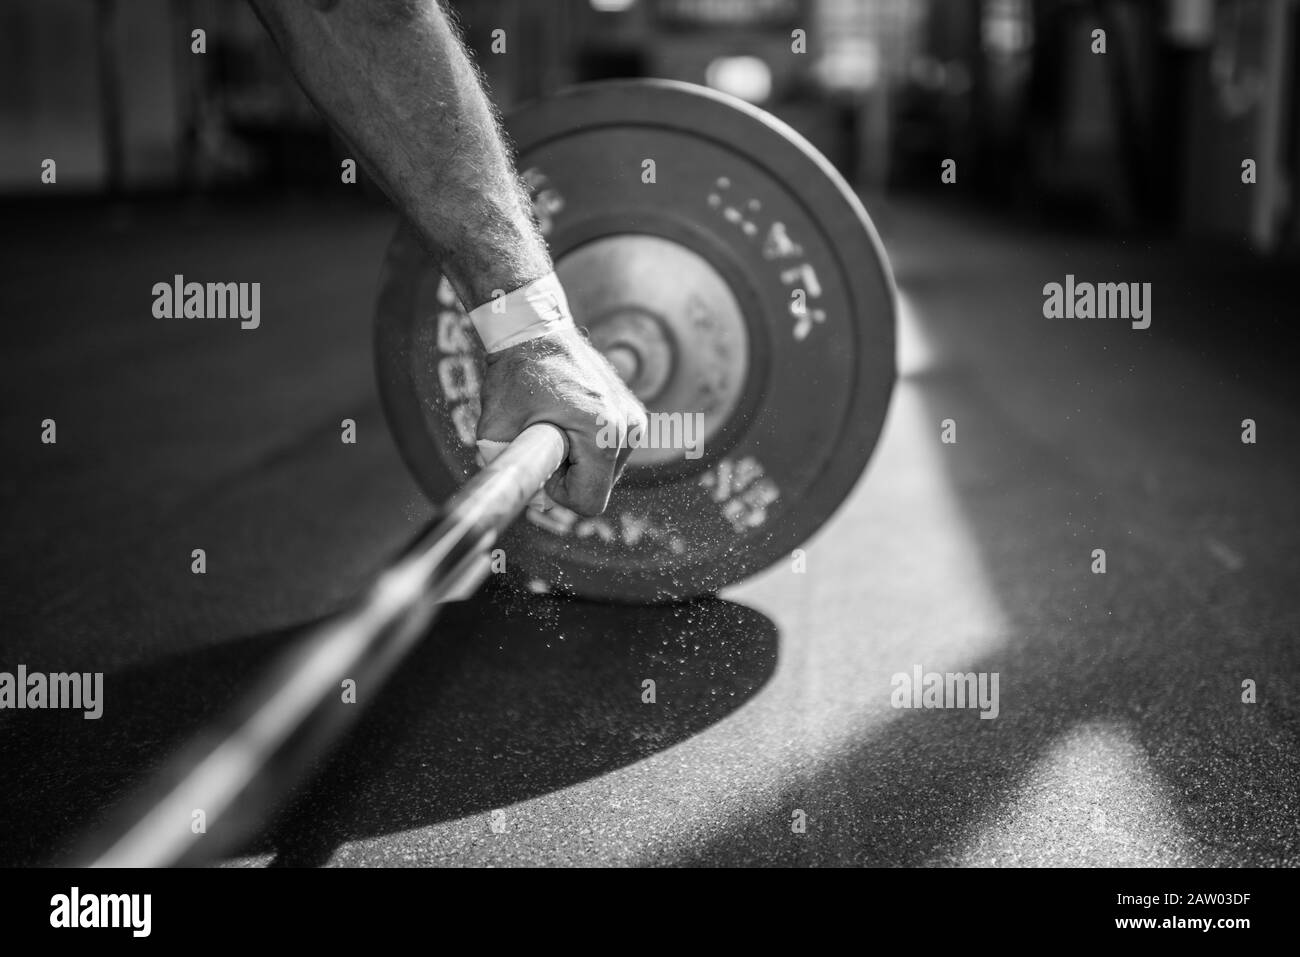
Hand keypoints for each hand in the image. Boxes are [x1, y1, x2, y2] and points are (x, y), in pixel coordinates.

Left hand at [476, 326, 647, 515]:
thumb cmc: (515, 375)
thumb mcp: (495, 427)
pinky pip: (610, 454)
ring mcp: (635, 419)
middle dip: (569, 476)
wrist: (537, 330)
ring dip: (579, 462)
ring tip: (558, 424)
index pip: (590, 501)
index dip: (558, 494)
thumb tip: (527, 499)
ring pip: (606, 473)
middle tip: (545, 439)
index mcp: (602, 432)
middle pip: (599, 488)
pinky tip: (571, 419)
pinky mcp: (634, 414)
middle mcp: (627, 426)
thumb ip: (509, 469)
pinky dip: (588, 448)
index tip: (543, 462)